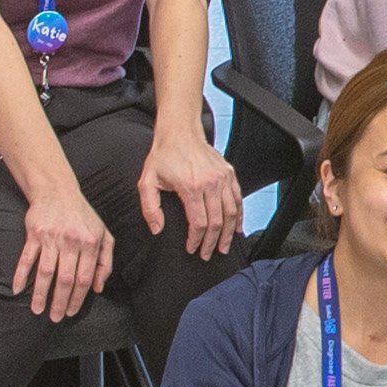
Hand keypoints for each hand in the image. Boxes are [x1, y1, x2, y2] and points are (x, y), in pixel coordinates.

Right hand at [12, 186, 113, 321]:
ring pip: (46, 272)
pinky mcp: (35, 234)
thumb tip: (98, 288)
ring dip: (41, 293)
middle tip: (54, 318)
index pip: (85, 278)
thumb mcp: (103, 234)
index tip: (71, 312)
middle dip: (60, 301)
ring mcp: (52, 238)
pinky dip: (21, 274)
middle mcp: (72, 241)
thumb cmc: (83, 216)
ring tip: (37, 310)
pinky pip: (27, 258)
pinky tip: (17, 290)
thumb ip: (106, 261)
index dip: (78, 298)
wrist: (58, 191)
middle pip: (66, 278)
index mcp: (91, 243)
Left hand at [144, 129, 246, 257]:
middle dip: (213, 242)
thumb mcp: (147, 182)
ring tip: (224, 246)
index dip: (197, 240)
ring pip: (231, 212)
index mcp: (191, 186)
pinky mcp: (229, 173)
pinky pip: (238, 199)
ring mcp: (223, 178)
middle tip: (208, 254)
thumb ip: (150, 208)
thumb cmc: (164, 155)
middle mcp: (210, 182)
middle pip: (217, 221)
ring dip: (228, 233)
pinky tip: (236, 227)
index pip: (199, 223)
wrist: (180, 132)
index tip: (192, 248)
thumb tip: (157, 229)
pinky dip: (239, 216)